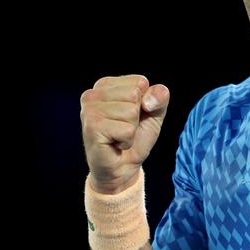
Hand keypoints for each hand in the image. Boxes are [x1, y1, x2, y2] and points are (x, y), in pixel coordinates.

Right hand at [80, 74, 169, 193]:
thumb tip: (148, 100)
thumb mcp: (154, 111)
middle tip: (123, 128)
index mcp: (106, 84)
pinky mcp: (92, 128)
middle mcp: (93, 94)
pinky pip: (127, 130)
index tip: (131, 115)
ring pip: (131, 112)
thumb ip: (159, 96)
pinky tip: (115, 144)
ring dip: (131, 129)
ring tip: (118, 136)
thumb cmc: (136, 136)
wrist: (123, 167)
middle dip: (136, 116)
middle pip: (135, 95)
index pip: (140, 82)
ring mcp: (90, 110)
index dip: (144, 102)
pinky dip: (127, 141)